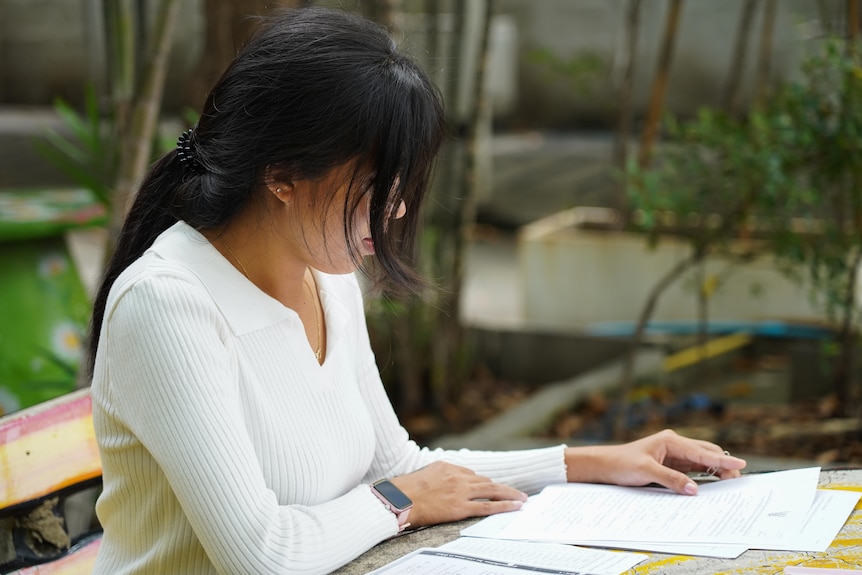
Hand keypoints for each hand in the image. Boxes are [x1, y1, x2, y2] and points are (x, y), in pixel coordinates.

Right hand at [390, 461, 526, 526]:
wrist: (397, 499)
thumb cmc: (404, 490)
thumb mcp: (422, 475)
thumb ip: (437, 476)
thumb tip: (443, 483)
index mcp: (447, 466)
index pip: (471, 475)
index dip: (483, 483)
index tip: (491, 488)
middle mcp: (457, 476)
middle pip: (486, 481)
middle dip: (502, 487)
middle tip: (516, 492)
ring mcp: (460, 491)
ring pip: (491, 490)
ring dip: (509, 494)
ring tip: (522, 498)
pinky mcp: (460, 507)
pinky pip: (487, 506)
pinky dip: (504, 506)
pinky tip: (515, 506)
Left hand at [564, 429, 746, 494]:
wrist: (604, 465)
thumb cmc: (622, 463)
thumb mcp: (646, 471)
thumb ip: (671, 479)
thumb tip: (694, 489)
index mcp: (670, 440)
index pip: (701, 452)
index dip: (722, 460)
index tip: (740, 464)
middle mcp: (674, 445)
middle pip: (705, 454)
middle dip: (722, 465)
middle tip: (738, 479)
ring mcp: (673, 454)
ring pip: (700, 462)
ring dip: (714, 470)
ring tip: (731, 482)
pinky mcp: (669, 464)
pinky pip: (691, 469)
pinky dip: (703, 475)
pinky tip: (712, 483)